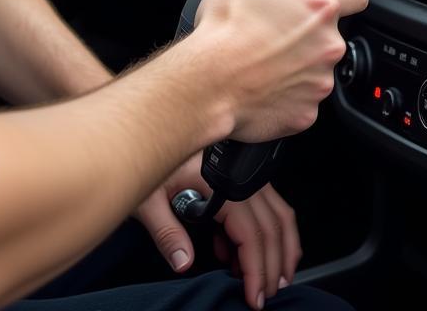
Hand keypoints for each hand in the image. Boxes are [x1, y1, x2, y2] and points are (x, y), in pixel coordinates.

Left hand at [135, 154, 300, 309]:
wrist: (145, 131)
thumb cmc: (145, 157)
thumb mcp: (148, 197)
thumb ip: (167, 233)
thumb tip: (183, 262)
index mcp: (221, 184)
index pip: (251, 235)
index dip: (256, 270)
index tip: (253, 297)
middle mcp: (238, 178)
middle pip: (271, 228)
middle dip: (272, 268)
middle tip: (265, 296)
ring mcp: (242, 175)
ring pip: (278, 215)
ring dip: (281, 249)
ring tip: (274, 278)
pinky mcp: (238, 176)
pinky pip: (268, 206)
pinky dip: (270, 232)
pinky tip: (245, 254)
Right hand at [194, 0, 368, 142]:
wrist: (207, 81)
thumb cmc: (225, 29)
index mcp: (319, 7)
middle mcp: (328, 45)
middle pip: (330, 32)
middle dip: (307, 28)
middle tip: (277, 25)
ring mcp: (319, 81)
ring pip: (317, 66)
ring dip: (299, 60)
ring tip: (265, 53)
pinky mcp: (307, 113)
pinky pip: (303, 97)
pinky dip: (288, 91)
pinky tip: (263, 80)